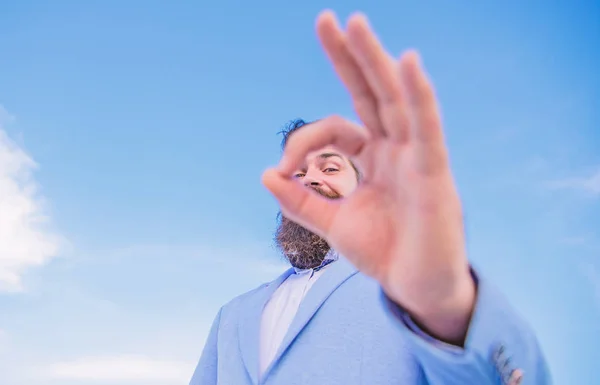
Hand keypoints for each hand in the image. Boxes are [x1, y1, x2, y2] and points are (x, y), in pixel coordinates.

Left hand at [262, 11, 474, 341]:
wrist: (415, 288)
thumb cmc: (384, 252)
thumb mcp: (332, 225)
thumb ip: (300, 201)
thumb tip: (265, 173)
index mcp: (373, 158)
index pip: (335, 128)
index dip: (303, 141)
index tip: (284, 169)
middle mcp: (396, 149)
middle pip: (372, 92)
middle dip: (350, 56)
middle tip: (328, 19)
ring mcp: (417, 157)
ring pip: (396, 99)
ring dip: (376, 60)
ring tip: (354, 23)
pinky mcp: (435, 173)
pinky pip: (427, 127)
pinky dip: (418, 95)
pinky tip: (407, 62)